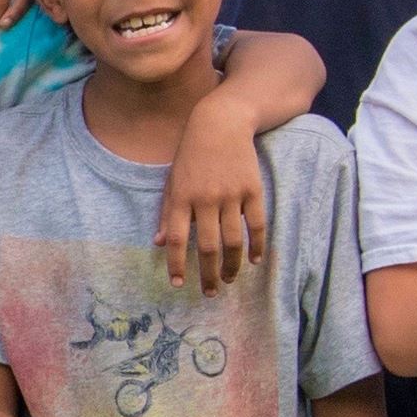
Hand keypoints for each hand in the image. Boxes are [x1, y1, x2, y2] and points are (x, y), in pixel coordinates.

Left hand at [158, 96, 264, 293]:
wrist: (221, 124)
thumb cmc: (191, 155)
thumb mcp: (172, 181)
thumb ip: (167, 213)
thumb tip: (159, 244)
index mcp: (181, 198)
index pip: (177, 240)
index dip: (177, 264)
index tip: (179, 284)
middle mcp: (205, 199)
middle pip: (208, 247)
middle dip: (209, 275)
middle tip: (211, 292)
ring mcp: (231, 195)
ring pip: (233, 241)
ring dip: (232, 266)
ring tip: (230, 280)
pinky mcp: (253, 190)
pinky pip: (257, 225)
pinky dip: (257, 246)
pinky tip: (254, 260)